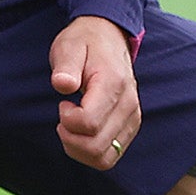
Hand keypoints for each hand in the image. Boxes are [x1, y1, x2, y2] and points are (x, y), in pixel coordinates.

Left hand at [52, 15, 140, 168]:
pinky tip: (81, 133)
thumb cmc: (85, 43)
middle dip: (70, 138)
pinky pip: (110, 156)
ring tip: (70, 127)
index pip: (89, 122)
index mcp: (113, 85)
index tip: (62, 103)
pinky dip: (90, 152)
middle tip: (62, 118)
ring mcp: (132, 118)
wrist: (109, 36)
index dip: (67, 119)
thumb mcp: (69, 46)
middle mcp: (128, 105)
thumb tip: (63, 84)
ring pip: (104, 158)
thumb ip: (66, 66)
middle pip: (96, 146)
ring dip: (79, 150)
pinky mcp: (130, 127)